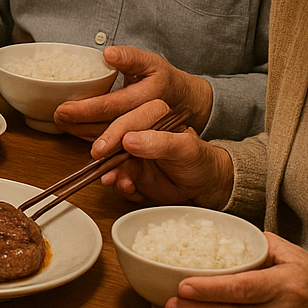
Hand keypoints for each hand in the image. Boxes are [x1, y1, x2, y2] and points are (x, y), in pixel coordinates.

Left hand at [53, 44, 212, 139]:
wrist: (187, 102)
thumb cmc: (164, 79)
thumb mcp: (152, 62)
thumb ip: (131, 57)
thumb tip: (108, 53)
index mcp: (147, 97)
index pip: (111, 105)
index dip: (85, 109)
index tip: (63, 109)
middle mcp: (145, 118)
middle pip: (108, 126)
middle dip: (79, 125)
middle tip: (59, 119)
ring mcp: (143, 132)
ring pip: (109, 138)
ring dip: (84, 134)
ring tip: (63, 125)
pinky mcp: (139, 141)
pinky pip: (114, 144)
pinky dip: (95, 138)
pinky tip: (79, 132)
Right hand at [96, 98, 234, 207]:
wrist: (206, 184)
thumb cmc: (200, 160)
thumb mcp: (185, 148)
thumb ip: (159, 142)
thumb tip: (128, 140)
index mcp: (153, 116)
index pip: (127, 122)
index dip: (112, 135)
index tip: (101, 149)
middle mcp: (139, 133)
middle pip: (113, 141)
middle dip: (105, 155)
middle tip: (100, 165)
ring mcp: (133, 153)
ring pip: (113, 162)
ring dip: (113, 173)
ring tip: (117, 183)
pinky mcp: (131, 172)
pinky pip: (119, 179)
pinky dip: (122, 186)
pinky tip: (131, 190)